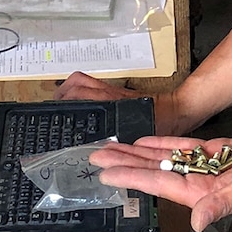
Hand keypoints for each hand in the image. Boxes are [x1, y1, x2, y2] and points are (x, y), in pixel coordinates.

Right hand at [55, 71, 178, 133]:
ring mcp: (112, 91)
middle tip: (54, 106)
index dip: (64, 98)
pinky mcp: (116, 93)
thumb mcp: (138, 133)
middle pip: (78, 82)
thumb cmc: (163, 121)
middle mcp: (109, 93)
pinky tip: (79, 108)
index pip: (80, 91)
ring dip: (69, 90)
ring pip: (83, 81)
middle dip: (62, 91)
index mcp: (112, 101)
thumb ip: (119, 141)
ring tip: (61, 106)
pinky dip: (81, 93)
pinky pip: (93, 86)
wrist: (178, 110)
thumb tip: (100, 150)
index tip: (53, 109)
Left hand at [90, 134, 231, 231]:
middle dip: (124, 163)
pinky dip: (162, 143)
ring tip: (112, 145)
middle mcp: (197, 181)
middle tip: (96, 155)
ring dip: (138, 152)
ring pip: (163, 158)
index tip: (105, 174)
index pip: (157, 185)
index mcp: (201, 194)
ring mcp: (204, 166)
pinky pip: (182, 147)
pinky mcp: (215, 151)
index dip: (130, 178)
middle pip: (153, 171)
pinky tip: (144, 141)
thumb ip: (222, 205)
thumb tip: (197, 221)